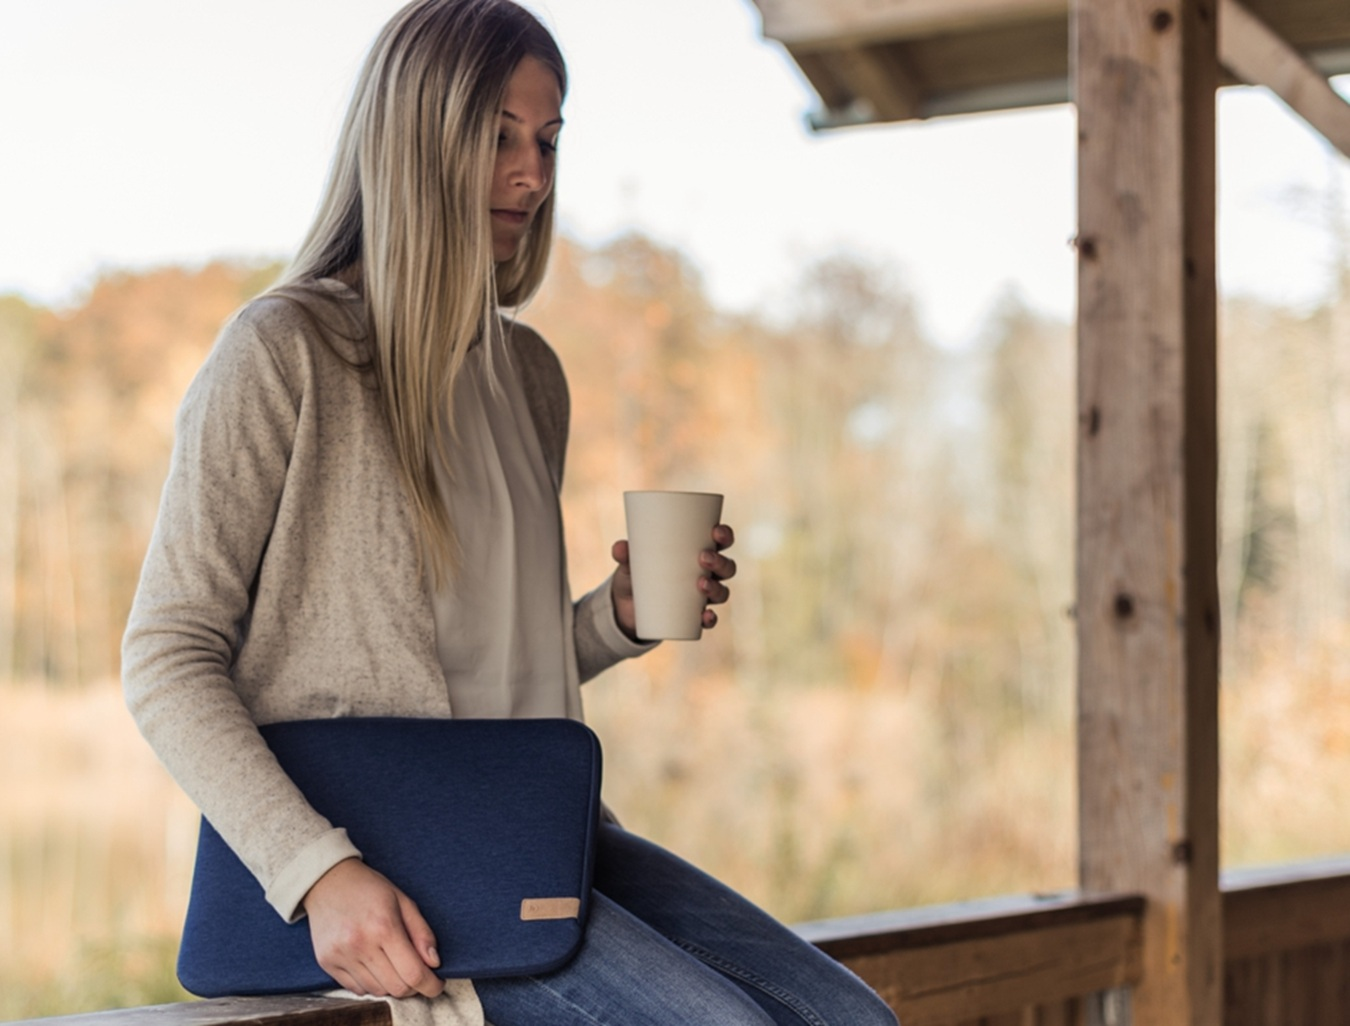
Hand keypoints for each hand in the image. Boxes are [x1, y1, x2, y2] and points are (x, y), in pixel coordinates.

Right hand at [302, 857, 443, 998]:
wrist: (328, 881)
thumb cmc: (370, 889)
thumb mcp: (403, 900)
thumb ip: (422, 932)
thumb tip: (434, 963)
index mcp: (383, 926)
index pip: (413, 973)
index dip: (430, 985)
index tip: (437, 985)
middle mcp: (360, 944)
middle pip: (396, 988)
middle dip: (414, 986)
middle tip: (417, 974)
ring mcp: (340, 956)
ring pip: (377, 991)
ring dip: (392, 985)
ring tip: (394, 966)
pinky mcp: (327, 963)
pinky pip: (356, 990)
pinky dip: (371, 985)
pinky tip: (374, 967)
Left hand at [611, 524, 736, 639]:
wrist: (627, 606)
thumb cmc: (636, 573)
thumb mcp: (630, 563)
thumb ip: (625, 554)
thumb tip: (620, 548)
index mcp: (698, 551)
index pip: (721, 541)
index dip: (724, 535)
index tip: (715, 531)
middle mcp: (707, 574)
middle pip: (727, 567)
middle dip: (720, 562)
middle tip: (703, 558)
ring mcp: (702, 596)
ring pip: (722, 592)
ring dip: (717, 588)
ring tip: (701, 584)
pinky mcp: (694, 616)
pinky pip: (710, 619)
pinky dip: (710, 619)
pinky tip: (706, 616)